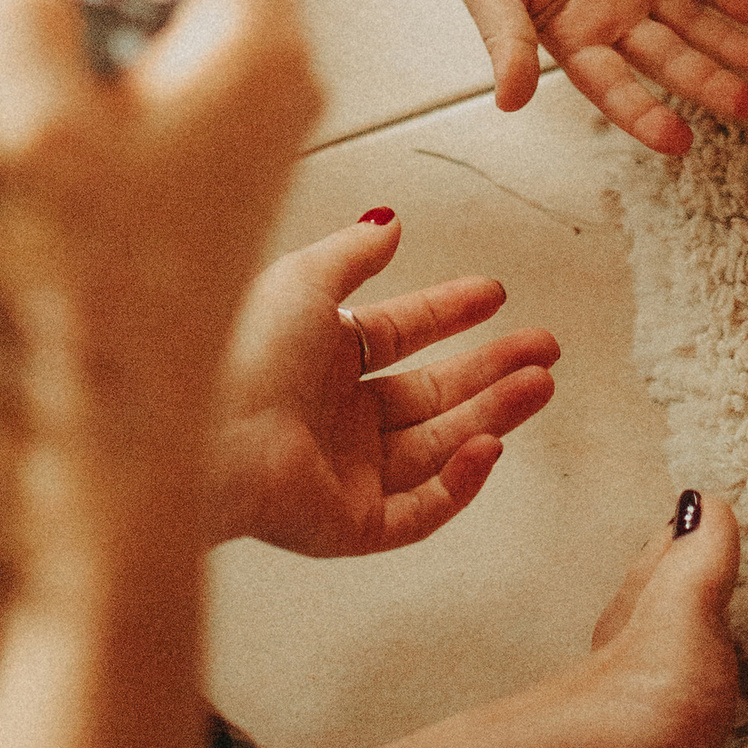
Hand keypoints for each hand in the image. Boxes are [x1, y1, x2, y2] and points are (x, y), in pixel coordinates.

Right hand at [0, 0, 320, 491]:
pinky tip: (33, 60)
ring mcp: (249, 119)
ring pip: (182, 3)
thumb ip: (20, 23)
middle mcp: (272, 72)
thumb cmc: (110, 292)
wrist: (130, 418)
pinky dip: (109, 44)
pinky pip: (165, 65)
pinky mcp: (214, 160)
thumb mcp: (37, 136)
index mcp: (257, 44)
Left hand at [212, 211, 558, 554]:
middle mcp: (333, 417)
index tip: (494, 296)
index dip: (449, 314)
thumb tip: (389, 223)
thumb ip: (353, 253)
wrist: (204, 431)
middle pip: (431, 393)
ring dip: (491, 415)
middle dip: (491, 370)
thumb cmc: (240, 352)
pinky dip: (460, 481)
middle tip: (543, 349)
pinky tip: (489, 445)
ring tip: (539, 384)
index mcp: (317, 359)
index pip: (399, 335)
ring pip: (437, 446)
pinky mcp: (349, 524)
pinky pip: (419, 508)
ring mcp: (344, 473)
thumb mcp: (303, 280)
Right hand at [426, 0, 747, 159]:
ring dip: (727, 42)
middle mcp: (609, 19)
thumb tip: (510, 101)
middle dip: (709, 83)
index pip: (615, 89)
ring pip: (690, 21)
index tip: (679, 141)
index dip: (646, 116)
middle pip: (668, 60)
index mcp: (570, 38)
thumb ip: (505, 40)